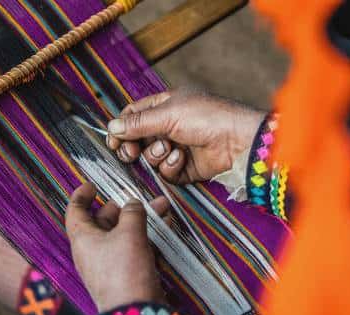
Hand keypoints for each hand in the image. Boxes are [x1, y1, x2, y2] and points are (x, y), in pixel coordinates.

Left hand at [66, 183, 169, 311]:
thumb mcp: (129, 233)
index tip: (92, 185)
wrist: (135, 312)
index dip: (82, 196)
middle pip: (105, 221)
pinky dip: (147, 238)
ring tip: (163, 209)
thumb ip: (133, 213)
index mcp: (84, 238)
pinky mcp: (127, 274)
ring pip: (124, 235)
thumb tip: (134, 204)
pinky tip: (165, 231)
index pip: (76, 211)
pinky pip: (135, 250)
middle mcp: (93, 251)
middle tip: (143, 197)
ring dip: (142, 221)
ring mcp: (110, 264)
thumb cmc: (124, 270)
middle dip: (125, 207)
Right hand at [106, 87, 264, 183]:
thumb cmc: (208, 117)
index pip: (133, 116)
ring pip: (150, 158)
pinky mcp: (186, 168)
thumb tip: (111, 127)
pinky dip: (170, 167)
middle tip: (132, 153)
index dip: (121, 128)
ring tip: (169, 148)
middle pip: (138, 140)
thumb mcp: (168, 114)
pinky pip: (166, 172)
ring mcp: (177, 148)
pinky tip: (182, 159)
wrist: (237, 141)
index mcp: (165, 105)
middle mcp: (169, 127)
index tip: (113, 141)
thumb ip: (137, 123)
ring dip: (156, 155)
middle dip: (133, 148)